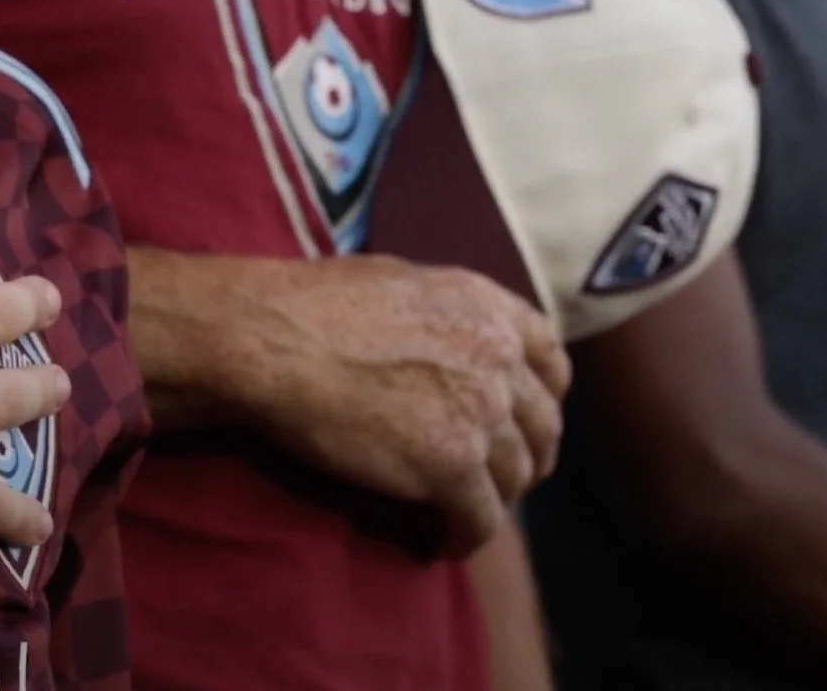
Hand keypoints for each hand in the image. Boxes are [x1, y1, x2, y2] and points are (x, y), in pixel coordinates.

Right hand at [138, 250, 567, 553]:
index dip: (545, 394)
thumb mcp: (400, 282)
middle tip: (501, 475)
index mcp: (488, 308)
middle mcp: (499, 359)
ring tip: (464, 511)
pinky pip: (480, 520)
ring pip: (515, 476)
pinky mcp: (451, 467)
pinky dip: (464, 537)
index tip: (525, 415)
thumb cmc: (313, 303)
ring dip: (495, 498)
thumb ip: (445, 313)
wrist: (274, 340)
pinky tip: (443, 544)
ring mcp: (481, 415)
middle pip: (541, 425)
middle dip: (527, 454)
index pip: (551, 359)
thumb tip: (445, 335)